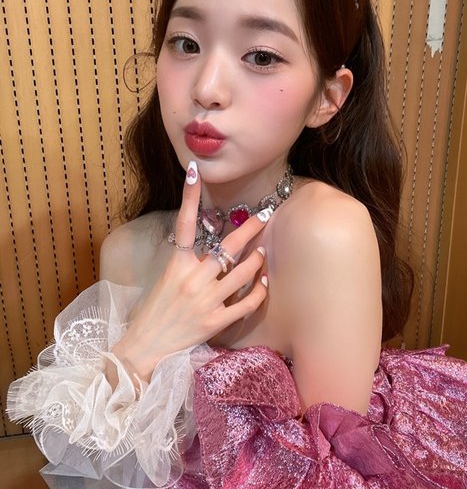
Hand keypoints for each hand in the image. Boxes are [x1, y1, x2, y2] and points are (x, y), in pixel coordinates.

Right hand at [112, 161, 268, 381]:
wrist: (146, 348)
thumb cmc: (155, 311)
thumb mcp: (166, 279)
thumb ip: (187, 262)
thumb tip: (210, 246)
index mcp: (176, 265)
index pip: (184, 224)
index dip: (189, 196)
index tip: (195, 172)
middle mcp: (192, 279)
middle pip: (227, 246)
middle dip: (250, 228)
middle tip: (266, 213)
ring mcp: (206, 301)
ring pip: (242, 272)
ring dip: (257, 259)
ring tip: (262, 252)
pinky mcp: (216, 323)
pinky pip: (246, 303)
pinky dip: (259, 291)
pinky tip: (264, 282)